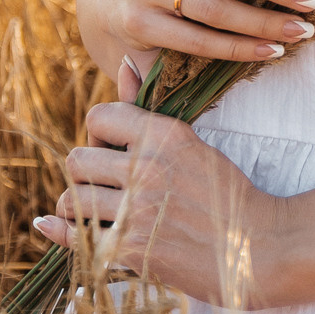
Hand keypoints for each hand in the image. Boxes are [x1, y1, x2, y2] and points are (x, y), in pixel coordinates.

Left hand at [35, 98, 293, 308]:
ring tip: (93, 212)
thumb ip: (148, 106)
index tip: (112, 154)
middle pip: (77, 161)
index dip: (99, 136)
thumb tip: (123, 63)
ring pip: (72, 199)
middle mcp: (147, 168)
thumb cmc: (226, 193)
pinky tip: (53, 227)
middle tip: (102, 187)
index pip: (98, 117)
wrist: (260, 248)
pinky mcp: (131, 250)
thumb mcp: (191, 142)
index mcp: (164, 135)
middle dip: (86, 174)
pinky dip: (60, 232)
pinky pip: (74, 236)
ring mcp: (138, 210)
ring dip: (77, 207)